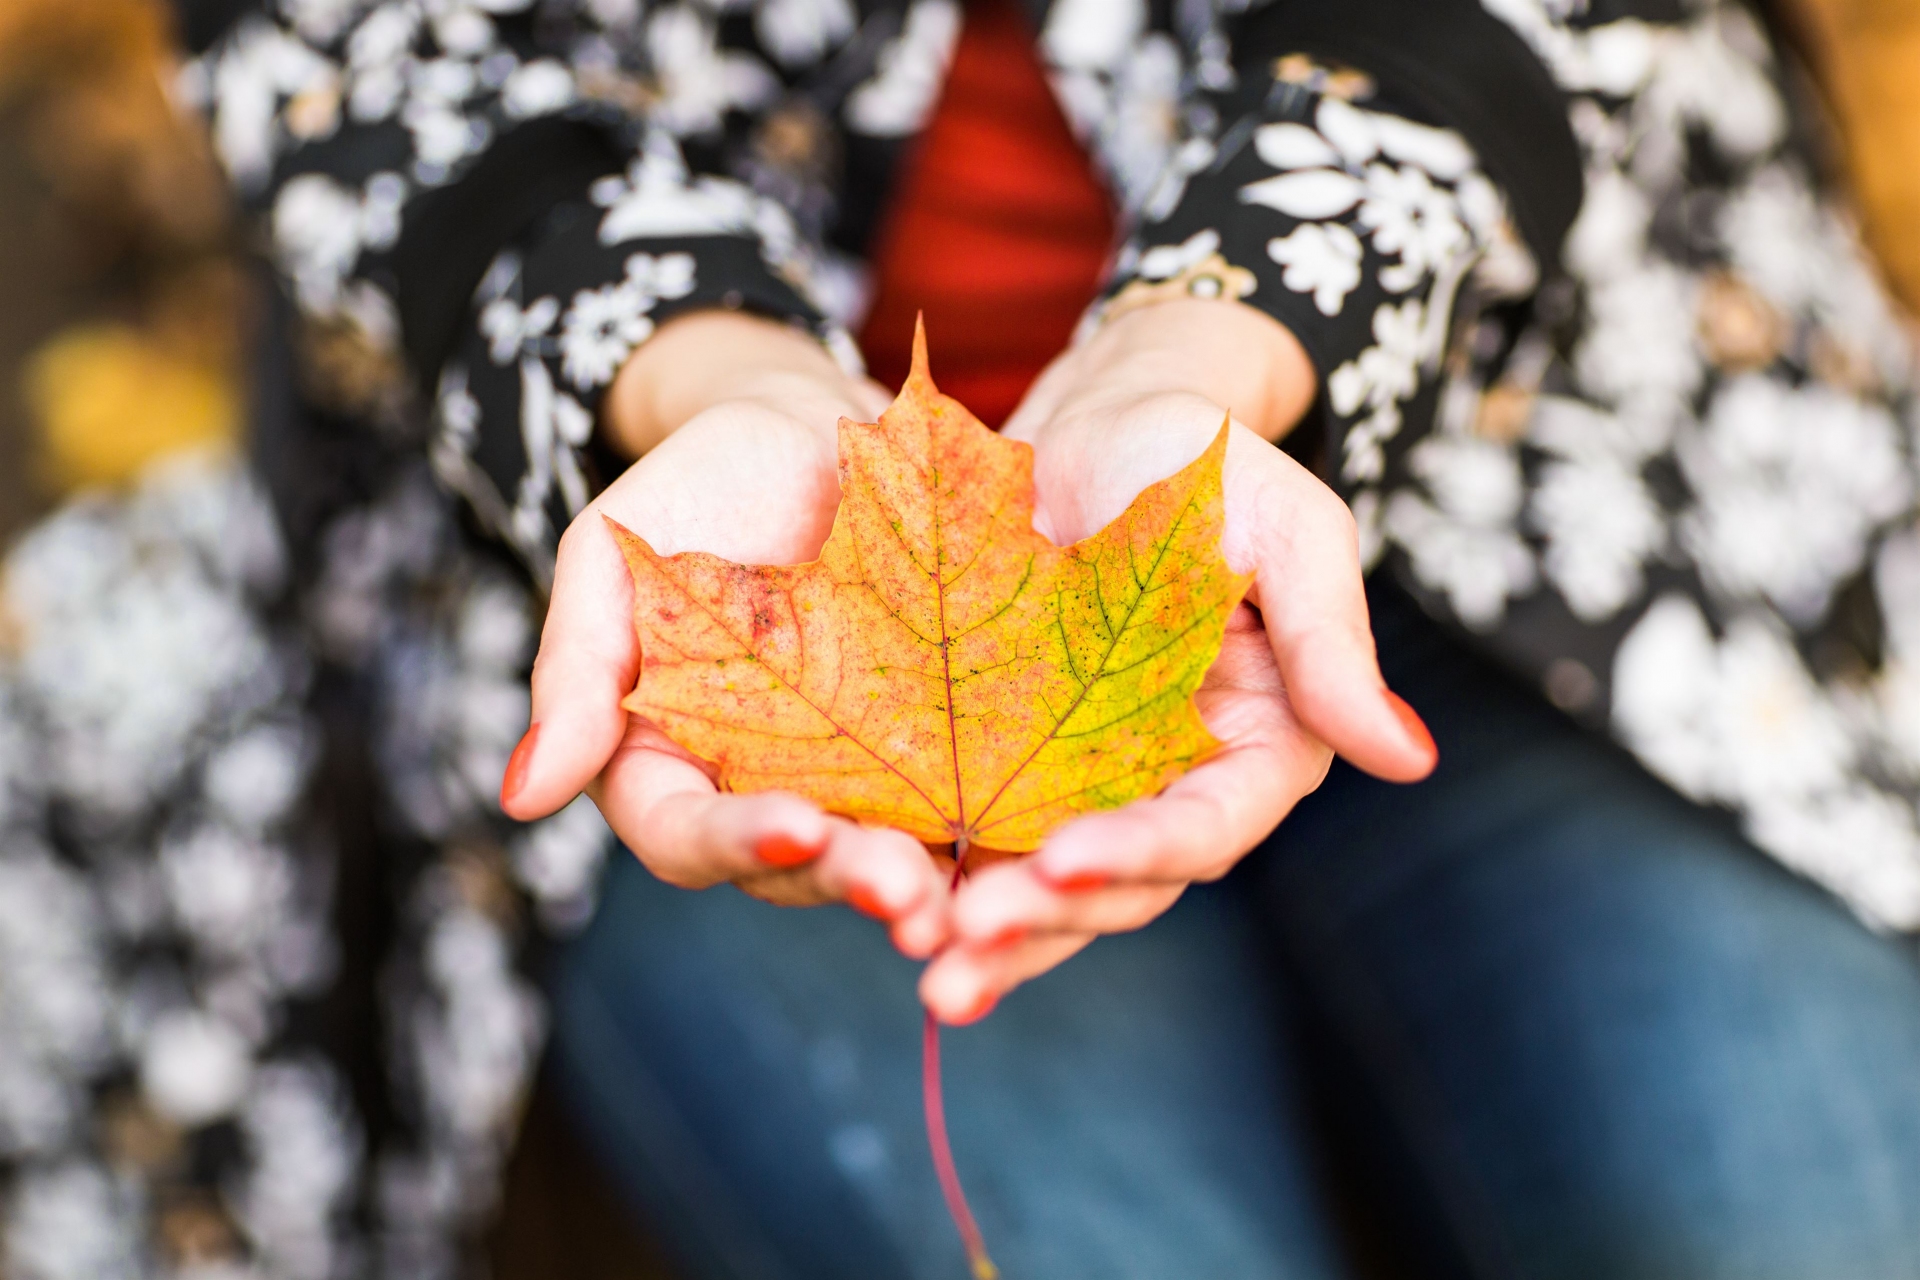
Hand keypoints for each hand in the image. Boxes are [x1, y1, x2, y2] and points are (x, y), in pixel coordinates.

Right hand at [500, 311, 952, 956]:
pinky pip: (968, 811)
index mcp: (666, 764)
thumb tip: (521, 798)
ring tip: (976, 899)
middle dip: (850, 880)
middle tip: (907, 891)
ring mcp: (856, 782)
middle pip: (795, 869)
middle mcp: (761, 792)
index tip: (794, 828)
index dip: (734, 841)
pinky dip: (999, 838)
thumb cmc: (699, 482)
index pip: (683, 834)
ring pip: (886, 857)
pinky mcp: (941, 758)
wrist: (818, 426)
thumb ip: (572, 674)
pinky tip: (1047, 844)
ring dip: (928, 886)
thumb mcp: (613, 555)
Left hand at [919, 300, 1437, 1021]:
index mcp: (1255, 746)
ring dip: (990, 935)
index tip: (1063, 864)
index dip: (1142, 850)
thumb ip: (1331, 641)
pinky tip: (881, 909)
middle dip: (1044, 923)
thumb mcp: (1284, 528)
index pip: (1208, 823)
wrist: (1089, 426)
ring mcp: (1087, 787)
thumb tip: (1409, 760)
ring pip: (1046, 888)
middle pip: (1121, 885)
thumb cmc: (1201, 459)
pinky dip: (936, 881)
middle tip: (959, 950)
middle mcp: (1172, 786)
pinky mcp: (1007, 771)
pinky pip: (976, 841)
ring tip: (922, 964)